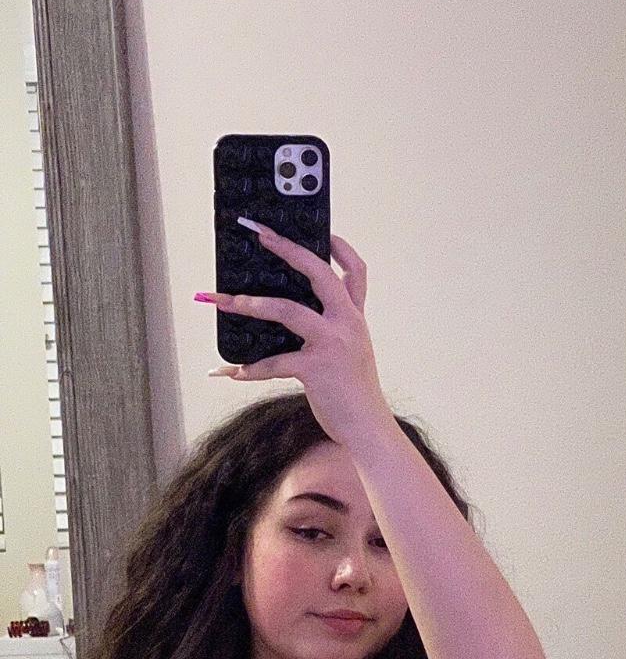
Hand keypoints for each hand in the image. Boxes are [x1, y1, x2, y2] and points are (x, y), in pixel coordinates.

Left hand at [199, 230, 395, 447]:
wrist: (368, 428)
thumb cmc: (355, 393)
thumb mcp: (352, 352)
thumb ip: (334, 329)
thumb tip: (293, 314)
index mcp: (354, 318)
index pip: (355, 272)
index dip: (340, 248)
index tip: (323, 231)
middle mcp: (346, 323)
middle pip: (318, 273)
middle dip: (287, 250)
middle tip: (261, 236)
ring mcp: (332, 344)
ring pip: (287, 310)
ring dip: (252, 304)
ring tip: (226, 301)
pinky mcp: (316, 368)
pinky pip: (275, 362)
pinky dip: (250, 368)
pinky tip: (232, 372)